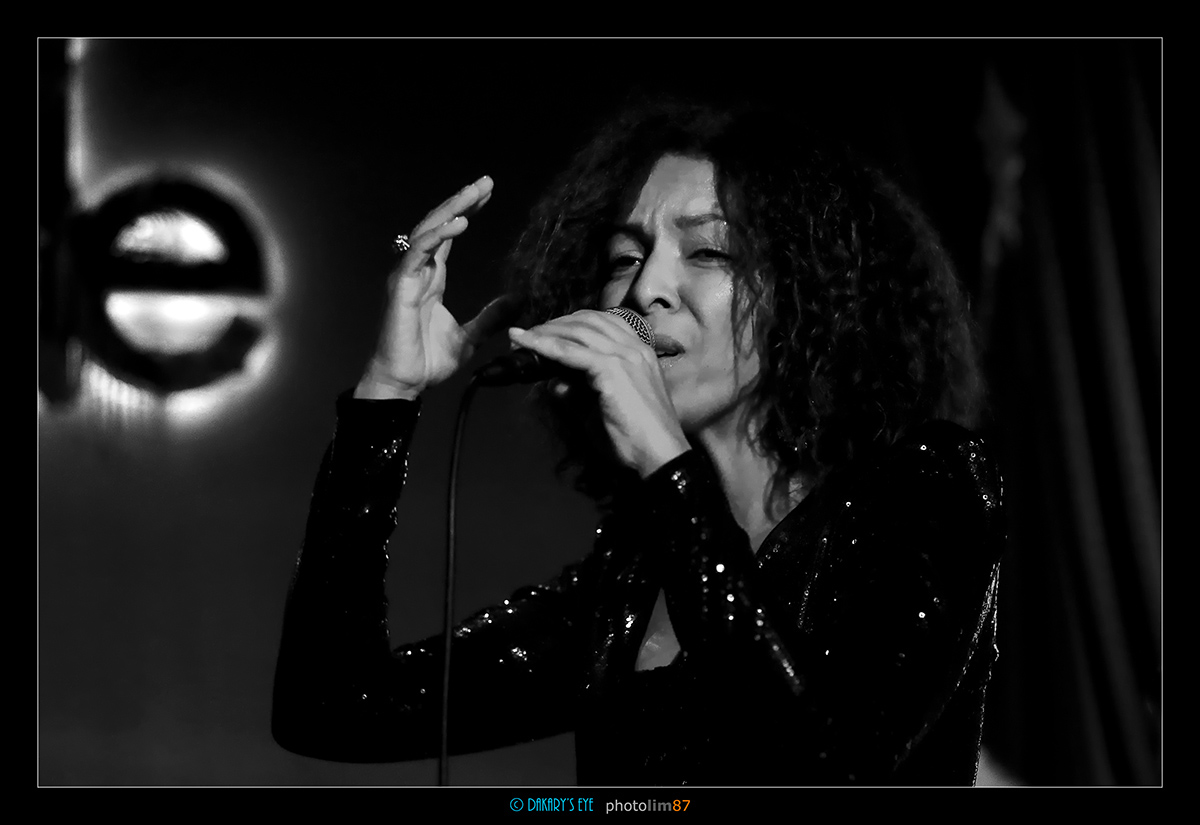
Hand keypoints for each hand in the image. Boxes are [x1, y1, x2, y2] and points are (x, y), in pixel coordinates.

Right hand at [356, 176, 512, 399]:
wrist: (404, 383)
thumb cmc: (427, 362)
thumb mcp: (470, 337)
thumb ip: (490, 318)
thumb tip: (516, 301)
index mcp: (432, 279)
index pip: (448, 234)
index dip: (466, 211)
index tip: (488, 195)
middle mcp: (418, 272)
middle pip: (438, 224)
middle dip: (461, 200)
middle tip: (486, 181)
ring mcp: (407, 277)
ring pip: (427, 231)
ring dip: (452, 209)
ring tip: (475, 193)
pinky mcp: (401, 288)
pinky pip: (418, 253)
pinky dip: (438, 236)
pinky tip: (459, 223)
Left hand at [509, 311, 689, 476]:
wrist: (659, 456)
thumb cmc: (635, 439)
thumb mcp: (602, 409)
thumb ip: (579, 392)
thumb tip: (555, 383)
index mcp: (639, 352)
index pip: (601, 323)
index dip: (570, 324)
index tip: (545, 333)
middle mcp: (634, 347)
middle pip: (586, 321)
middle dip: (553, 325)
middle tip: (525, 336)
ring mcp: (624, 356)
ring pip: (576, 331)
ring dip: (544, 332)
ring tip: (519, 339)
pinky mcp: (611, 369)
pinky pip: (569, 351)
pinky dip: (544, 345)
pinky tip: (526, 345)